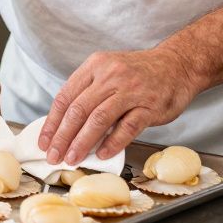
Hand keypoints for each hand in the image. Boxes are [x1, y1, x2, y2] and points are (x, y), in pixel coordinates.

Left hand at [38, 47, 202, 164]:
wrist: (178, 65)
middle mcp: (110, 76)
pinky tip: (102, 154)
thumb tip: (65, 125)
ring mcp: (131, 90)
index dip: (52, 122)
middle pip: (78, 109)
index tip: (44, 141)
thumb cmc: (139, 73)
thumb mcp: (109, 71)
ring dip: (82, 142)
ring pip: (98, 119)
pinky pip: (126, 127)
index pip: (65, 96)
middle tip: (54, 155)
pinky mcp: (149, 106)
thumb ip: (89, 93)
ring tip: (73, 158)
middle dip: (62, 136)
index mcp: (95, 66)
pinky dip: (112, 143)